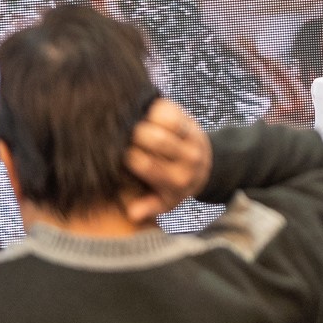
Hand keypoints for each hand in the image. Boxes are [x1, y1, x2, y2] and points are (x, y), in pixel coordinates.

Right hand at [124, 98, 211, 223]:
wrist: (205, 167)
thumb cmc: (175, 186)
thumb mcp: (164, 202)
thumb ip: (148, 207)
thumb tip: (132, 213)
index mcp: (177, 180)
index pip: (145, 164)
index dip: (128, 156)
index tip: (117, 155)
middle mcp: (188, 159)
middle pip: (157, 139)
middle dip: (135, 135)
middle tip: (123, 135)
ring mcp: (192, 139)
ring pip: (168, 121)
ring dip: (146, 119)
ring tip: (133, 123)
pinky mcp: (192, 122)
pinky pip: (173, 110)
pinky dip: (156, 109)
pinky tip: (145, 114)